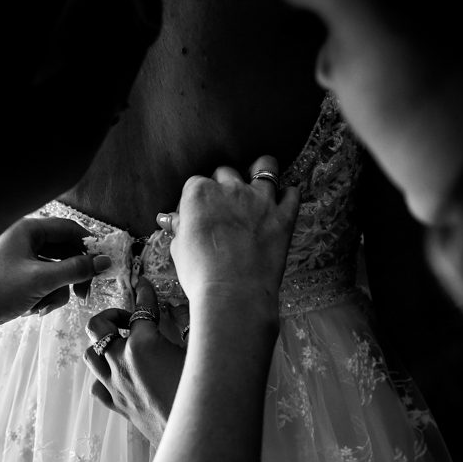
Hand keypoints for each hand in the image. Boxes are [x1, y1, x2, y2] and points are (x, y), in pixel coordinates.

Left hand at [0, 216, 111, 341]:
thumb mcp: (42, 280)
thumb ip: (76, 269)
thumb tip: (105, 261)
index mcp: (27, 230)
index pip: (70, 229)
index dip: (89, 247)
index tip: (103, 267)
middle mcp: (23, 241)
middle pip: (64, 253)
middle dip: (71, 277)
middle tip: (82, 295)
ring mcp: (19, 261)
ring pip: (55, 273)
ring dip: (55, 292)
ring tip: (42, 306)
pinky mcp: (15, 280)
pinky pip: (42, 285)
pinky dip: (43, 298)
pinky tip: (31, 311)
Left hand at [83, 277, 188, 443]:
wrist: (195, 434)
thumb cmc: (202, 392)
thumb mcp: (198, 352)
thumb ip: (188, 328)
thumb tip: (186, 312)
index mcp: (143, 344)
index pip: (141, 308)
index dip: (145, 293)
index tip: (145, 286)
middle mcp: (121, 361)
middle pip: (97, 326)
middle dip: (111, 315)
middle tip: (130, 318)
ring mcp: (115, 385)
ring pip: (90, 354)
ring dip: (103, 343)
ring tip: (121, 343)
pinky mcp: (118, 405)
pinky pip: (98, 386)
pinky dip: (104, 376)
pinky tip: (119, 374)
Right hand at [158, 155, 299, 310]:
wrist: (233, 295)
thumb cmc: (200, 274)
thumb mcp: (179, 248)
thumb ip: (178, 226)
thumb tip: (169, 218)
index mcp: (199, 192)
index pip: (196, 183)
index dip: (196, 199)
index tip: (198, 216)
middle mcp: (230, 188)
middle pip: (226, 172)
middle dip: (224, 185)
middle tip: (224, 206)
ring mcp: (260, 200)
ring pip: (265, 166)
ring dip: (261, 172)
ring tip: (258, 184)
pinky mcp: (283, 216)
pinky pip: (292, 193)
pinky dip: (288, 196)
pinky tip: (282, 203)